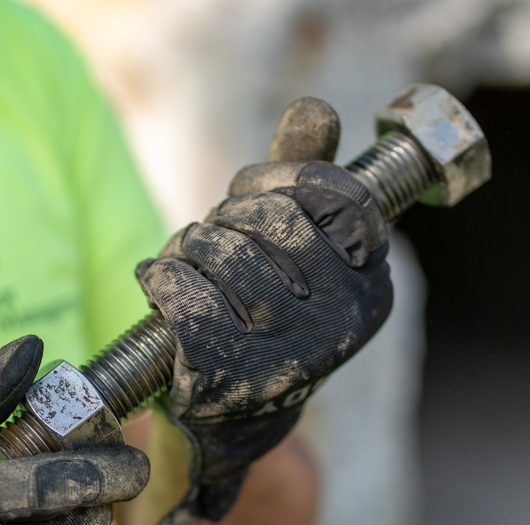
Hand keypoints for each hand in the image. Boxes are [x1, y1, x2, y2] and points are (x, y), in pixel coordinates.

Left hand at [135, 100, 391, 521]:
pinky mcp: (225, 375)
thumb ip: (307, 175)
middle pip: (267, 217)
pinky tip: (159, 285)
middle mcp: (340, 322)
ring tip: (185, 264)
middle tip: (209, 237)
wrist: (238, 412)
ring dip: (187, 246)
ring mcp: (285, 353)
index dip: (273, 180)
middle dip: (224, 216)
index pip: (330, 191)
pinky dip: (158, 277)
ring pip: (218, 249)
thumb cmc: (268, 310)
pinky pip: (179, 292)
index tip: (247, 195)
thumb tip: (317, 109)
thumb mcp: (298, 244)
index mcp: (371, 283)